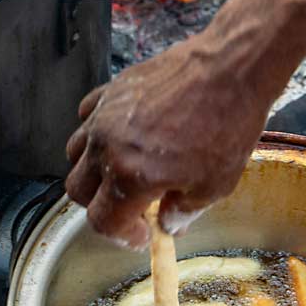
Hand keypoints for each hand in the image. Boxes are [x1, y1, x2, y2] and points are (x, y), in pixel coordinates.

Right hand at [65, 35, 269, 249]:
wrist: (230, 68)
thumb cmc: (227, 125)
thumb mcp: (214, 185)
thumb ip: (183, 211)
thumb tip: (169, 224)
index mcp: (130, 176)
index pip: (102, 221)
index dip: (121, 236)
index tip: (141, 236)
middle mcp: (107, 146)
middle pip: (78, 191)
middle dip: (101, 206)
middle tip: (132, 209)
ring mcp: (104, 115)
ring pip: (75, 155)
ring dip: (94, 172)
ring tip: (125, 172)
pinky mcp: (110, 90)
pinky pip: (86, 119)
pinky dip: (96, 135)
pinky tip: (123, 138)